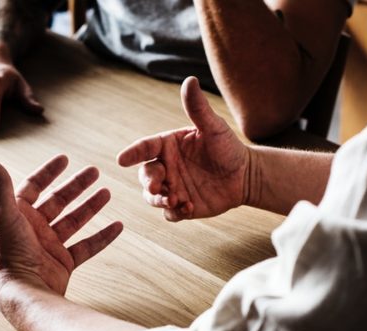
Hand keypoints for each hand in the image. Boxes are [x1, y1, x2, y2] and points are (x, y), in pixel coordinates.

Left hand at [0, 154, 122, 296]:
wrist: (24, 291)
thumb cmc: (11, 252)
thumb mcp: (4, 212)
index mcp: (18, 215)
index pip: (34, 187)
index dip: (48, 172)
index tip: (65, 158)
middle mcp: (34, 229)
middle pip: (58, 201)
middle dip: (76, 185)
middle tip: (94, 171)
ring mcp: (50, 247)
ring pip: (74, 221)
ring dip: (90, 207)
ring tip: (107, 193)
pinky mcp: (64, 264)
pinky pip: (87, 247)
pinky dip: (102, 237)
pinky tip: (118, 226)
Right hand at [116, 77, 250, 220]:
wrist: (245, 176)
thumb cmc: (228, 147)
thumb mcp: (213, 127)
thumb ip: (198, 108)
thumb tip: (190, 80)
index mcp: (168, 146)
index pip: (144, 148)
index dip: (132, 153)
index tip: (121, 159)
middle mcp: (166, 167)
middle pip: (145, 175)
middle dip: (148, 181)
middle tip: (157, 187)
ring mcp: (172, 187)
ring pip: (152, 197)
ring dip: (159, 200)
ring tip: (174, 200)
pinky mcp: (181, 206)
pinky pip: (169, 213)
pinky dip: (174, 212)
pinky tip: (189, 207)